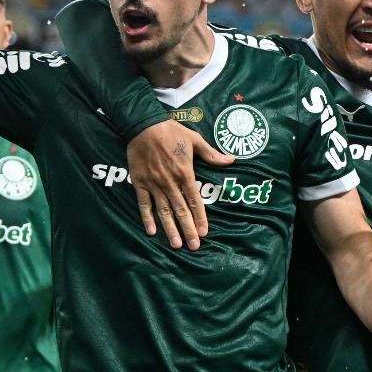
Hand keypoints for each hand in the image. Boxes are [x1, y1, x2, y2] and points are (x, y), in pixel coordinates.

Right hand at [127, 119, 234, 249]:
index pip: (194, 201)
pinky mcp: (140, 183)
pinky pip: (144, 204)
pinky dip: (147, 218)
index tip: (204, 232)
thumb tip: (231, 160)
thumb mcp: (195, 140)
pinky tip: (152, 231)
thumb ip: (212, 154)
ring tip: (176, 244)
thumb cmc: (172, 132)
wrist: (143, 125)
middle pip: (181, 210)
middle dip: (188, 229)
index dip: (200, 218)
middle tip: (193, 246)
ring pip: (164, 211)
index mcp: (185, 173)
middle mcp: (170, 182)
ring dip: (170, 229)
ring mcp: (154, 184)